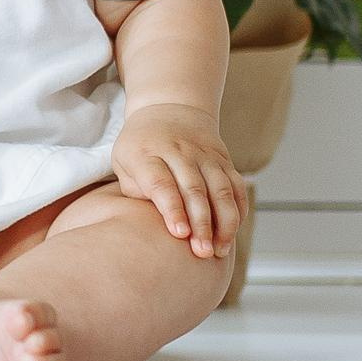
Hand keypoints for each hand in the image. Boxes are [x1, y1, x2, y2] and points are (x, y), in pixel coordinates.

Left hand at [113, 100, 245, 257]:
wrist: (169, 108)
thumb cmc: (140, 146)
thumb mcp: (124, 162)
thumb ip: (134, 189)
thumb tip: (154, 215)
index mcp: (147, 152)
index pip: (162, 183)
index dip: (173, 209)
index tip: (180, 234)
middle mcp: (179, 151)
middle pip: (194, 189)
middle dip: (201, 224)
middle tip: (201, 252)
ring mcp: (204, 154)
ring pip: (220, 189)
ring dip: (224, 222)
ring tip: (219, 250)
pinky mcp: (223, 159)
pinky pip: (236, 186)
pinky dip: (237, 211)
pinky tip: (232, 233)